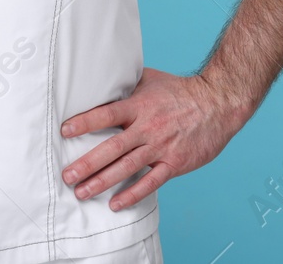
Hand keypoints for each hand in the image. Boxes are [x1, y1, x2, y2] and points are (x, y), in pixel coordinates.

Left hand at [59, 66, 253, 210]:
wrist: (218, 104)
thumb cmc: (181, 90)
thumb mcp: (150, 80)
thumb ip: (126, 84)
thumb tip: (101, 78)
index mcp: (139, 106)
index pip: (107, 114)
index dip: (85, 122)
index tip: (64, 131)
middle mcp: (147, 127)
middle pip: (112, 147)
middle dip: (87, 163)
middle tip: (66, 176)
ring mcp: (161, 147)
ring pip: (127, 167)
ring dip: (102, 181)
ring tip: (81, 192)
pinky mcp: (174, 163)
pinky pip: (151, 182)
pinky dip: (132, 194)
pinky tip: (115, 204)